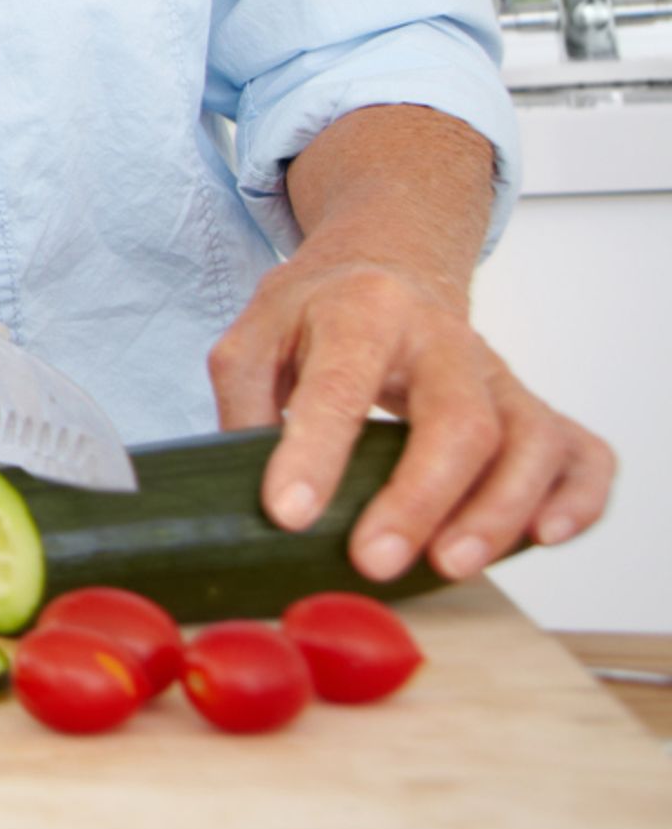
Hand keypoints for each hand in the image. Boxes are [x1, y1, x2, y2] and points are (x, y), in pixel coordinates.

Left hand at [206, 230, 616, 582]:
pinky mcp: (533, 406)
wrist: (388, 263)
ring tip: (449, 566)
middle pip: (459, 419)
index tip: (289, 514)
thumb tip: (260, 495)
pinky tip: (544, 539)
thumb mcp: (255, 334)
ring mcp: (498, 374)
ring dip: (498, 511)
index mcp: (363, 312)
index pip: (342, 385)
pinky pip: (583, 452)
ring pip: (530, 440)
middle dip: (420, 498)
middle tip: (374, 561)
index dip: (315, 452)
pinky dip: (579, 498)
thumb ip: (246, 405)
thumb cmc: (319, 312)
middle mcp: (445, 339)